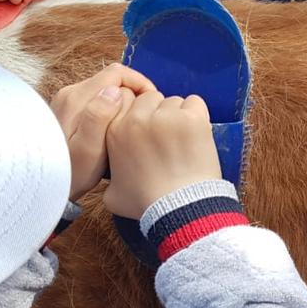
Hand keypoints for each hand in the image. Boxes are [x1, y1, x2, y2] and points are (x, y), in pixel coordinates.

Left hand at [50, 63, 158, 201]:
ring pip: (104, 90)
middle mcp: (70, 93)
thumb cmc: (72, 171)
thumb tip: (114, 92)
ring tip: (131, 126)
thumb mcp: (89, 149)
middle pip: (111, 79)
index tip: (150, 103)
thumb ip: (99, 117)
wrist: (45, 182)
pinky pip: (96, 100)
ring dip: (122, 103)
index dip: (139, 83)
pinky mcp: (67, 109)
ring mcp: (67, 100)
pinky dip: (111, 109)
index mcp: (77, 98)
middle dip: (132, 94)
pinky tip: (114, 130)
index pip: (116, 73)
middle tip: (143, 118)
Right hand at [103, 91, 222, 218]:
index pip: (126, 102)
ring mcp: (166, 117)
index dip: (139, 115)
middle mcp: (137, 119)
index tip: (147, 129)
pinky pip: (195, 102)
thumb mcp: (112, 194)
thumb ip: (110, 177)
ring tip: (183, 140)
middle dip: (158, 114)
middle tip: (167, 137)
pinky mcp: (192, 119)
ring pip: (173, 101)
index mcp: (114, 130)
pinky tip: (195, 134)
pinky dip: (197, 115)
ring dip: (178, 116)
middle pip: (150, 99)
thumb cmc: (147, 203)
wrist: (180, 209)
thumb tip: (114, 178)